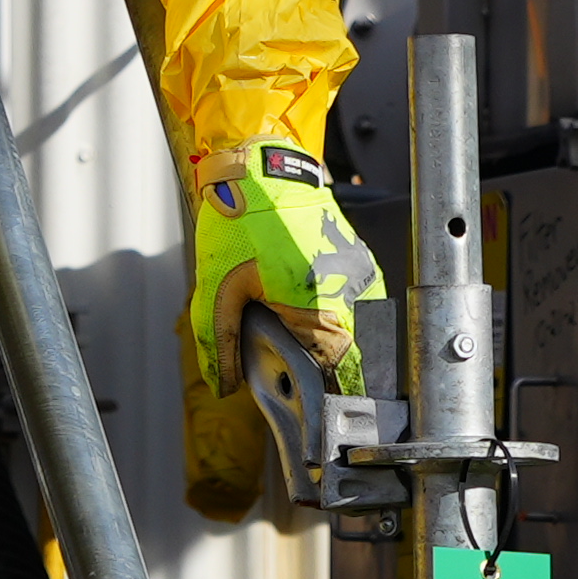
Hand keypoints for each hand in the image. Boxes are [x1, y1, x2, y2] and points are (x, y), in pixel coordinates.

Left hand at [184, 142, 384, 382]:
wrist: (261, 165)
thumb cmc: (240, 216)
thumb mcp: (216, 286)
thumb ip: (219, 343)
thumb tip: (222, 384)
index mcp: (321, 304)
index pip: (341, 374)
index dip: (325, 396)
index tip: (313, 413)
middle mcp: (353, 292)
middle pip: (345, 356)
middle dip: (315, 365)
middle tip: (281, 357)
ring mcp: (361, 275)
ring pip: (349, 331)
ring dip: (319, 338)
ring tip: (283, 320)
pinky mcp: (358, 262)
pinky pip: (348, 305)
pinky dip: (323, 313)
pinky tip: (292, 298)